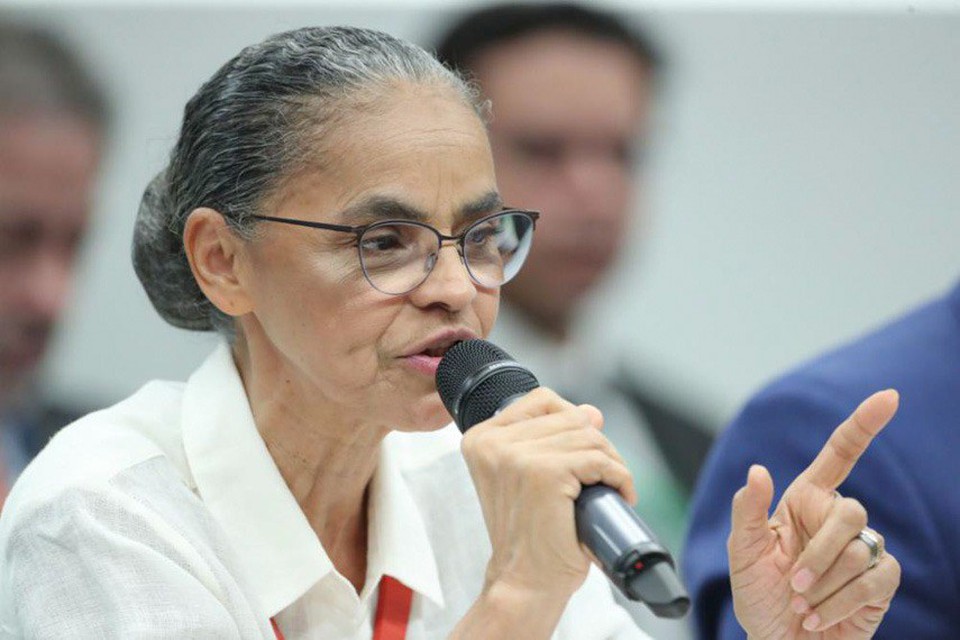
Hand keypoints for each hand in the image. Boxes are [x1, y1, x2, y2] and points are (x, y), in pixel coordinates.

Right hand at [460, 388, 635, 599]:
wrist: (523, 583)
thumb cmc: (527, 537)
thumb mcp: (528, 479)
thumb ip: (549, 440)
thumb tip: (592, 412)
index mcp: (481, 439)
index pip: (541, 400)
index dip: (571, 419)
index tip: (582, 451)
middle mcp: (493, 443)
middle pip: (570, 416)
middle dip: (597, 445)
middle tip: (604, 477)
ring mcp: (518, 456)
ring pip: (589, 436)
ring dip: (611, 462)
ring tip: (610, 489)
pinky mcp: (546, 472)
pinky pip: (599, 460)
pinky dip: (618, 476)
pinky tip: (619, 494)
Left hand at [728, 390, 901, 638]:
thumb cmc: (760, 596)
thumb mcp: (743, 553)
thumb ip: (748, 511)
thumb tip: (758, 471)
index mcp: (805, 501)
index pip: (840, 454)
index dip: (865, 424)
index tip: (889, 396)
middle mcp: (836, 520)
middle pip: (849, 511)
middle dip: (819, 552)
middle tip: (794, 582)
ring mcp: (862, 549)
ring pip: (859, 548)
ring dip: (824, 582)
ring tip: (802, 603)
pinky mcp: (880, 581)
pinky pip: (874, 578)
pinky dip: (840, 601)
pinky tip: (818, 616)